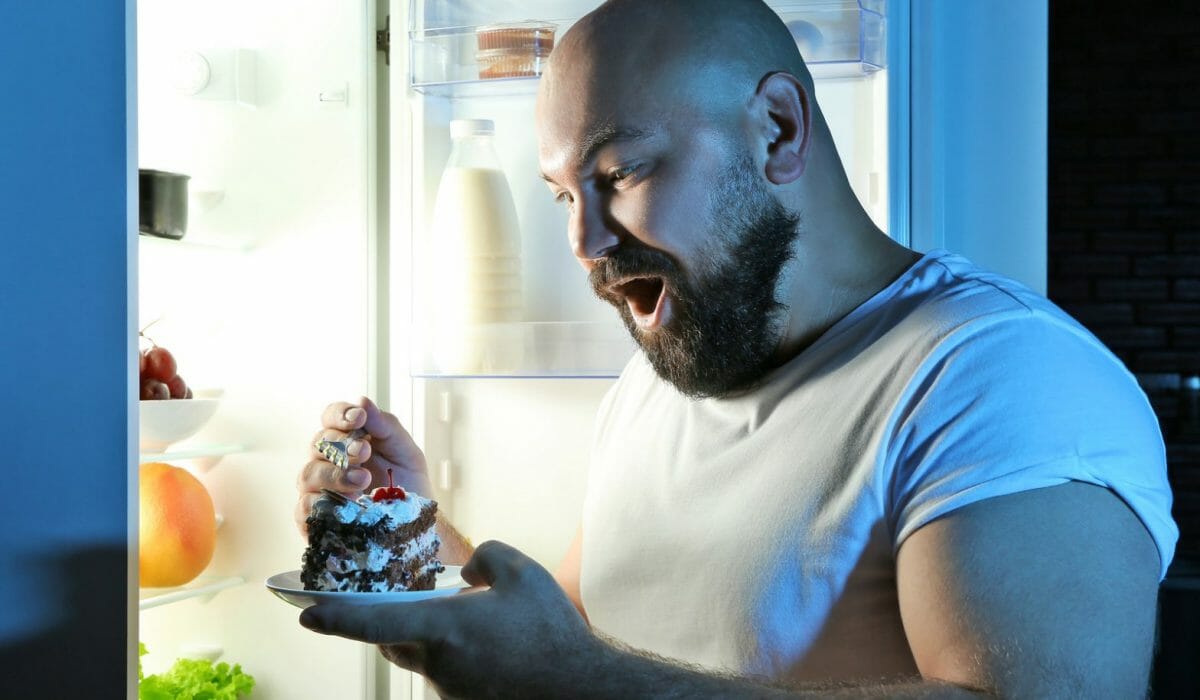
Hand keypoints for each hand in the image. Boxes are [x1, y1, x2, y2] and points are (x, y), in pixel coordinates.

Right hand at [295, 397, 432, 535]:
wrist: (416, 523)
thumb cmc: (407, 482)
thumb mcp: (404, 451)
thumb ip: (385, 426)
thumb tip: (362, 400)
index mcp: (347, 439)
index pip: (330, 417)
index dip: (340, 414)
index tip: (358, 418)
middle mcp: (327, 460)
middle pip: (318, 444)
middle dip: (341, 446)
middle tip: (364, 452)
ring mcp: (318, 489)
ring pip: (308, 474)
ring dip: (334, 474)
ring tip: (363, 481)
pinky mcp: (316, 519)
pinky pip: (304, 509)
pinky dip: (323, 504)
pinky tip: (347, 504)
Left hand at [298, 541, 600, 698]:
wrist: (580, 688)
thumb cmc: (549, 631)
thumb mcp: (522, 573)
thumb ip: (488, 557)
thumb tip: (469, 571)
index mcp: (441, 628)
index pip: (373, 621)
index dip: (335, 617)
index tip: (305, 613)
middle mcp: (436, 663)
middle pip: (393, 639)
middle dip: (391, 619)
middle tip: (406, 598)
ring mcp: (449, 688)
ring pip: (422, 656)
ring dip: (433, 637)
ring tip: (479, 622)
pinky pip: (448, 672)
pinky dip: (459, 655)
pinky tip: (497, 645)